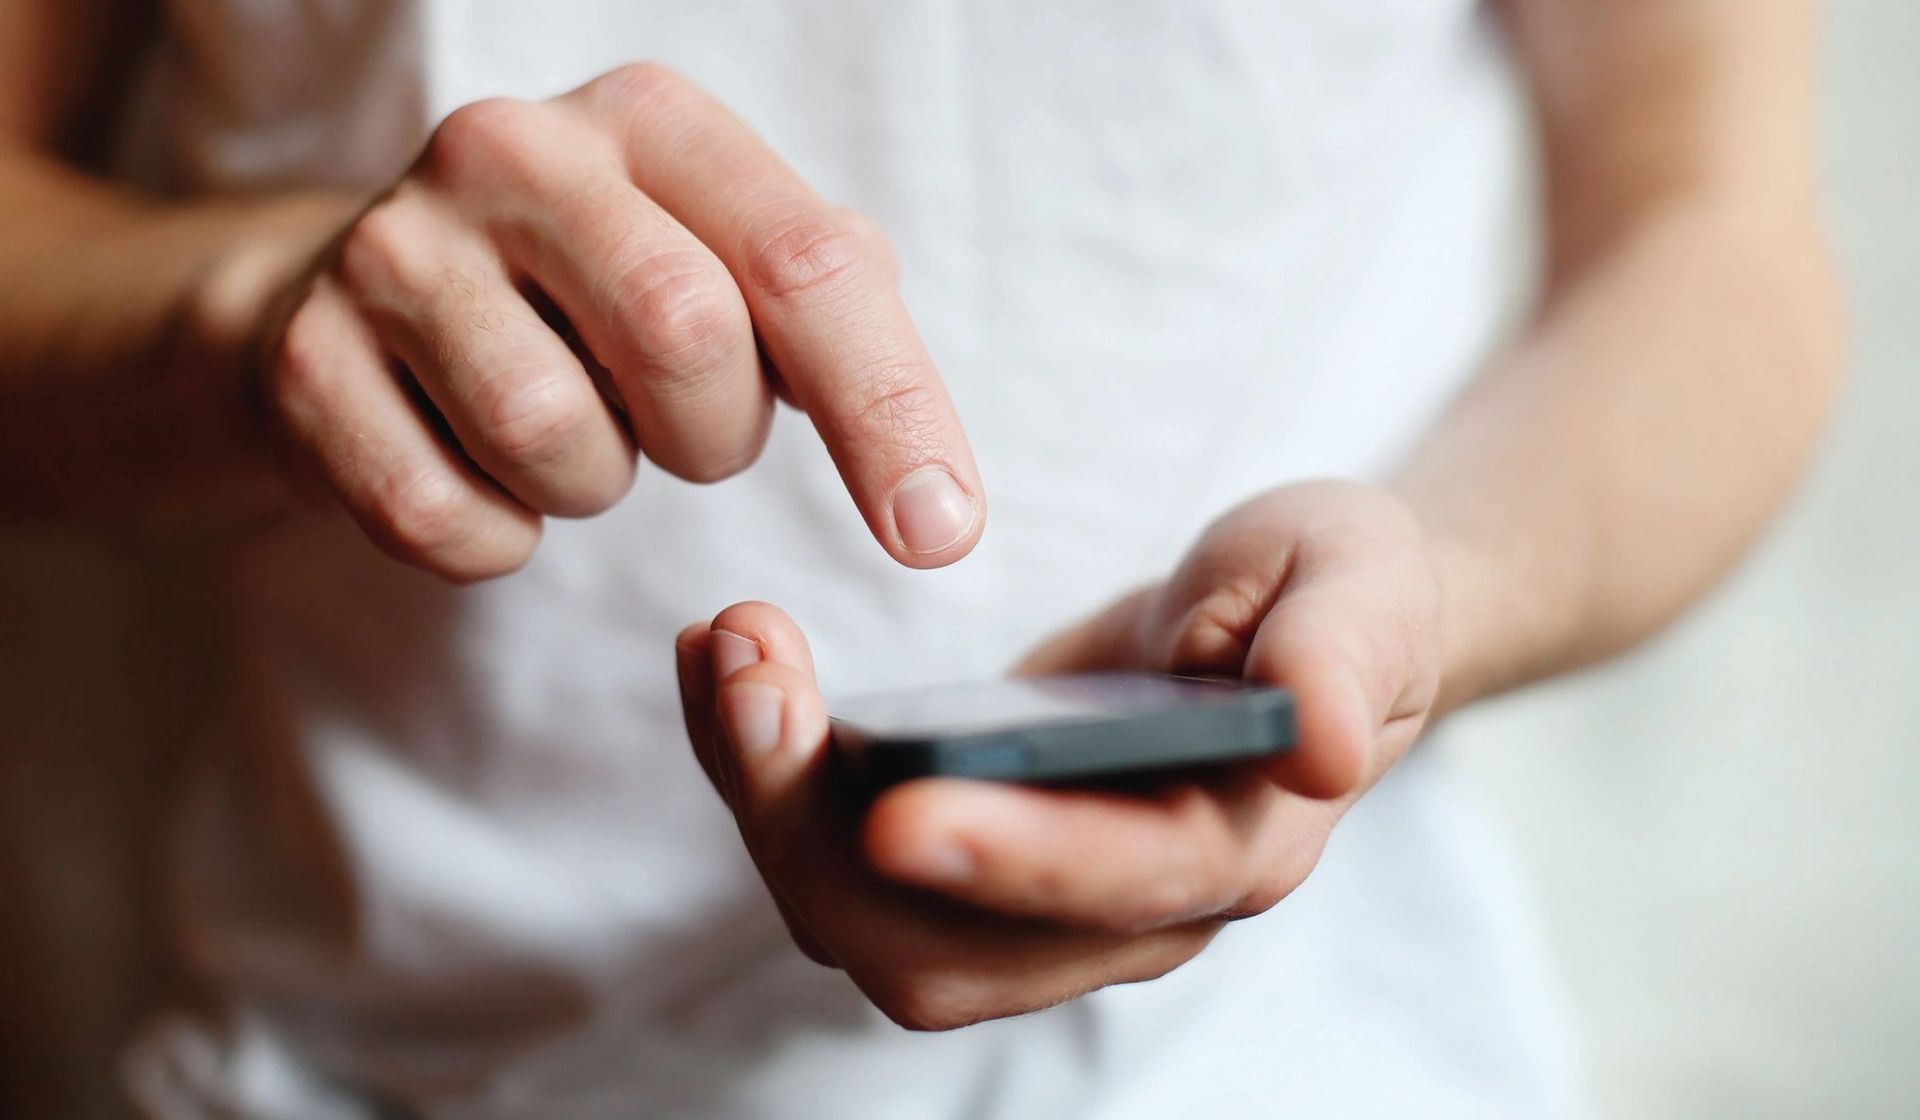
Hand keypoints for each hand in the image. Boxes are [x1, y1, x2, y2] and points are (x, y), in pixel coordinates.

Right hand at [255, 64, 982, 580]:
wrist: (360, 294)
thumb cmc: (587, 285)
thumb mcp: (717, 251)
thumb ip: (825, 308)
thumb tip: (922, 462)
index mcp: (651, 120)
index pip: (805, 261)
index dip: (889, 408)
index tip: (942, 533)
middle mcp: (513, 150)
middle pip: (685, 336)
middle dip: (713, 436)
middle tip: (679, 432)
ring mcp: (393, 249)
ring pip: (556, 438)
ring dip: (594, 483)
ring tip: (566, 428)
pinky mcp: (306, 361)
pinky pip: (446, 520)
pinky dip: (497, 537)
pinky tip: (476, 469)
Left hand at [674, 481, 1442, 1029]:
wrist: (1287, 623)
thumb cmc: (1328, 594)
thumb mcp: (1357, 581)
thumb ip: (1343, 650)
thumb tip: (1322, 741)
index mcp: (1233, 845)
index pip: (1118, 885)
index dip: (1011, 859)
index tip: (898, 804)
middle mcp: (1124, 912)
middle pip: (941, 954)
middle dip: (818, 835)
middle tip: (752, 673)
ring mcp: (1032, 900)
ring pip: (864, 926)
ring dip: (766, 803)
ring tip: (724, 646)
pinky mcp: (963, 857)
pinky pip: (836, 861)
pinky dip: (764, 773)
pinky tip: (727, 663)